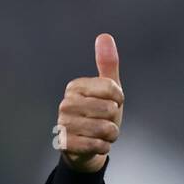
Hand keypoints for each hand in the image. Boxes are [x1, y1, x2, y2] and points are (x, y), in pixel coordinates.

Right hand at [56, 33, 124, 172]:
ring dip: (110, 136)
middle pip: (110, 110)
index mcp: (75, 87)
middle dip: (114, 120)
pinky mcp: (66, 144)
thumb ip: (107, 64)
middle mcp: (66, 103)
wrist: (87, 147)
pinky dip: (103, 147)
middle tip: (104, 122)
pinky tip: (95, 145)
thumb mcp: (108, 90)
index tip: (112, 103)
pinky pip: (98, 145)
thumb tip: (105, 36)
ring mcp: (64, 124)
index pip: (112, 89)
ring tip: (100, 134)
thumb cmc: (99, 115)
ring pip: (105, 129)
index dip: (119, 100)